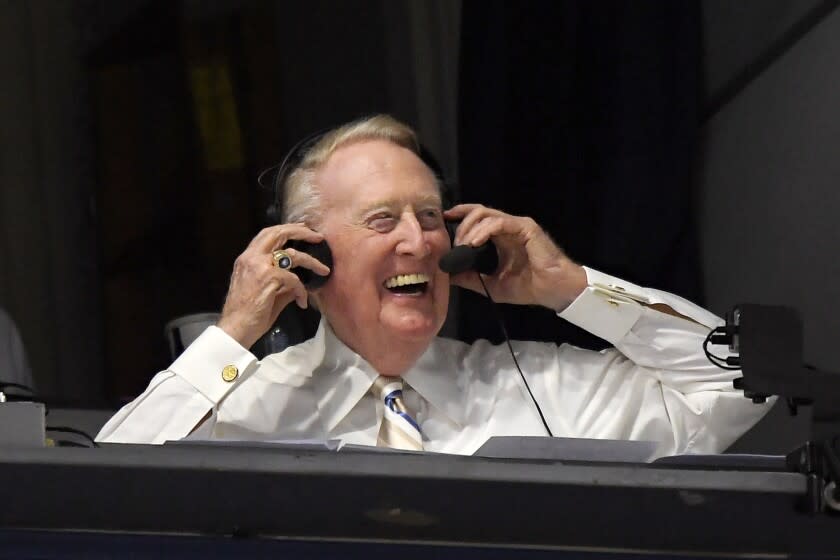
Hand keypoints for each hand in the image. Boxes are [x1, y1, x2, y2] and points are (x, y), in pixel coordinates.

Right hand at [217, 224, 330, 348]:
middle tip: (318, 236)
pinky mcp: (268, 278)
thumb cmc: (249, 314)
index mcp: (247, 258)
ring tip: (324, 270)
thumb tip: (300, 280)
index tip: (303, 228)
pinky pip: (294, 279)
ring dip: (312, 262)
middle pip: (278, 233)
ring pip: (292, 254)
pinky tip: (302, 301)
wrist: (235, 328)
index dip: (287, 229)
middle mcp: (251, 257)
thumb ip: (282, 282)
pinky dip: (302, 289)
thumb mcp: (266, 292)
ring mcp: (259, 266)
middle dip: (301, 232)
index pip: (267, 234)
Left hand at [444, 204, 586, 310]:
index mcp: (500, 237)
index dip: (460, 215)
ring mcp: (516, 225)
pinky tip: (474, 243)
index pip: (477, 217)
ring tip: (463, 246)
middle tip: (454, 244)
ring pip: (486, 214)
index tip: (443, 220)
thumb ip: (470, 278)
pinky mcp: (525, 227)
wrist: (552, 290)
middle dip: (461, 225)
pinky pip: (499, 222)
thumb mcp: (491, 284)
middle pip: (478, 212)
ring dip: (469, 229)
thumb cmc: (528, 287)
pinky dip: (483, 231)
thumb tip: (447, 275)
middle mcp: (507, 228)